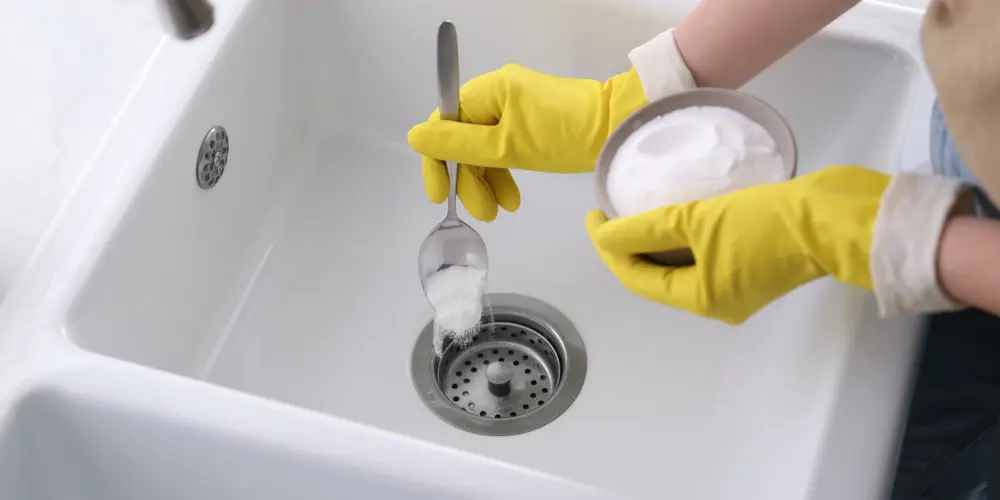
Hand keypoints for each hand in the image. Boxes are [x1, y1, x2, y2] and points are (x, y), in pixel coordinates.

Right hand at [407, 64, 646, 220]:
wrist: (616, 128)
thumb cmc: (562, 136)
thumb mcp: (506, 147)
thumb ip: (458, 144)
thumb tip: (415, 136)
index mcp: (486, 91)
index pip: (443, 124)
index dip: (437, 162)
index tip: (440, 196)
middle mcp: (496, 93)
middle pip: (464, 140)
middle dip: (469, 179)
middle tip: (484, 214)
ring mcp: (514, 107)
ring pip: (484, 148)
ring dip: (487, 181)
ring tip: (501, 211)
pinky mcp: (530, 121)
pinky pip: (504, 147)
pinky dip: (504, 172)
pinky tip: (512, 198)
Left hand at [585, 166, 890, 323]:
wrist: (833, 217)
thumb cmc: (766, 222)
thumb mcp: (698, 220)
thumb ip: (645, 228)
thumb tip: (605, 235)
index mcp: (702, 300)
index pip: (638, 279)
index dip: (609, 248)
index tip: (593, 215)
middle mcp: (717, 302)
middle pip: (657, 277)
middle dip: (629, 248)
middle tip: (609, 213)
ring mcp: (738, 287)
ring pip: (680, 267)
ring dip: (655, 243)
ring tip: (634, 211)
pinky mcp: (754, 267)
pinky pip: (703, 258)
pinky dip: (684, 241)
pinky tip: (674, 215)